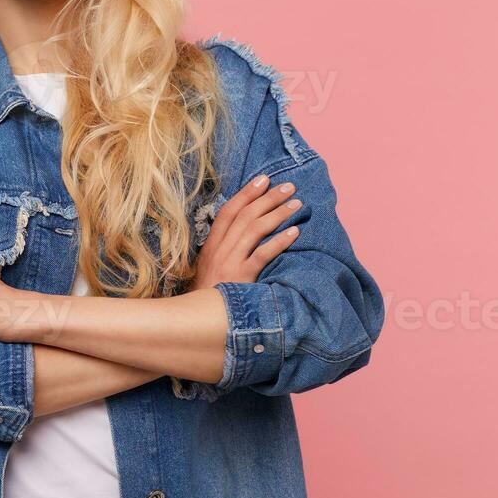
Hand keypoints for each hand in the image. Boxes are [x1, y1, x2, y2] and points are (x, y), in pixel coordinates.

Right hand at [193, 175, 301, 290]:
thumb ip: (224, 248)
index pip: (229, 211)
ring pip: (254, 230)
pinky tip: (295, 232)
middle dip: (267, 198)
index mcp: (212, 244)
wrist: (201, 318)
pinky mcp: (242, 277)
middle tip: (288, 187)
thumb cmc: (210, 293)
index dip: (246, 193)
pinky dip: (279, 241)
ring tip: (296, 204)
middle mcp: (220, 249)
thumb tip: (244, 229)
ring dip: (277, 213)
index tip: (263, 179)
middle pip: (245, 216)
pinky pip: (263, 254)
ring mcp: (230, 262)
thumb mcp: (210, 266)